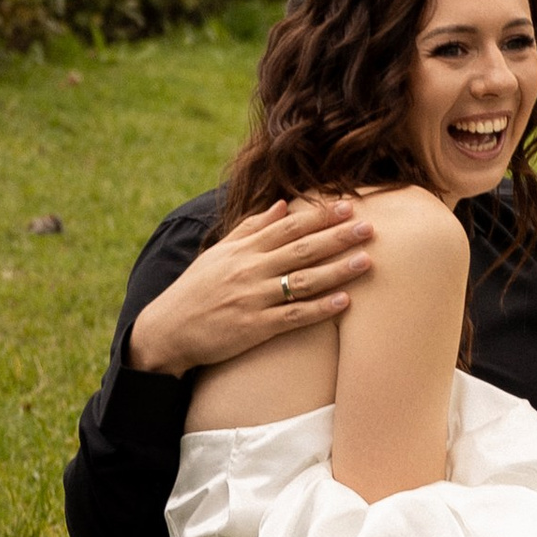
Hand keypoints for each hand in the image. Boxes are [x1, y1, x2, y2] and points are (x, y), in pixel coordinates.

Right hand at [127, 196, 377, 375]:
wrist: (167, 330)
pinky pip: (292, 317)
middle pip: (301, 250)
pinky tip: (344, 302)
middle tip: (370, 228)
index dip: (320, 217)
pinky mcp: (254, 328)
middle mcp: (250, 271)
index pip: (288, 227)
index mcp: (244, 250)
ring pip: (302, 282)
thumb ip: (251, 228)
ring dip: (337, 270)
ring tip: (366, 261)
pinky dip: (319, 309)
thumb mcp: (219, 253)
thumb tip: (282, 205)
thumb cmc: (196, 289)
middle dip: (337, 237)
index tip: (348, 207)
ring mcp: (253, 299)